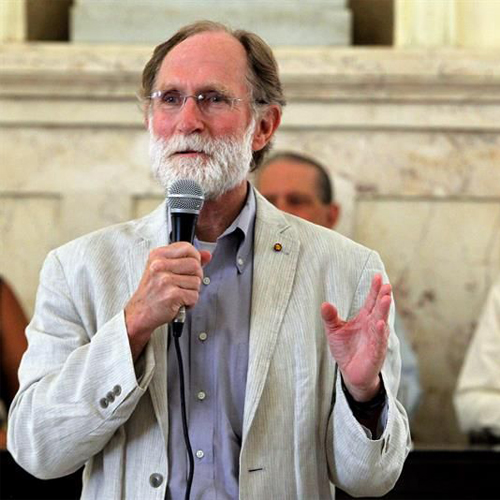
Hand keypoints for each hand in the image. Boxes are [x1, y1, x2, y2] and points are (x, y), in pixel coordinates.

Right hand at [125, 242, 210, 359]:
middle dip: (195, 276)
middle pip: (195, 264)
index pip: (187, 248)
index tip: (190, 267)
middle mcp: (159, 266)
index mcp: (157, 255)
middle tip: (184, 284)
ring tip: (179, 293)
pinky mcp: (172, 295)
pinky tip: (179, 302)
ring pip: (197, 281)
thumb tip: (207, 255)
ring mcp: (165, 280)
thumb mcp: (164, 269)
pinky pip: (194, 296)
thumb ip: (186, 260)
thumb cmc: (152, 292)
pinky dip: (190, 302)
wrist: (139, 313)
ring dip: (192, 291)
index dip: (194, 258)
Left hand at [321, 274, 390, 401]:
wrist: (350, 373)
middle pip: (378, 308)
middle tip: (386, 285)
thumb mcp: (334, 330)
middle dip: (382, 297)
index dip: (374, 289)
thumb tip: (324, 304)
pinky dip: (379, 332)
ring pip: (381, 322)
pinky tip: (379, 323)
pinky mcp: (376, 352)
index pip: (371, 301)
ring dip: (384, 310)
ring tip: (386, 298)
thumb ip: (330, 317)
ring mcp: (376, 339)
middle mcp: (373, 326)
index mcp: (364, 318)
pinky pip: (378, 341)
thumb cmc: (345, 349)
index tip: (377, 276)